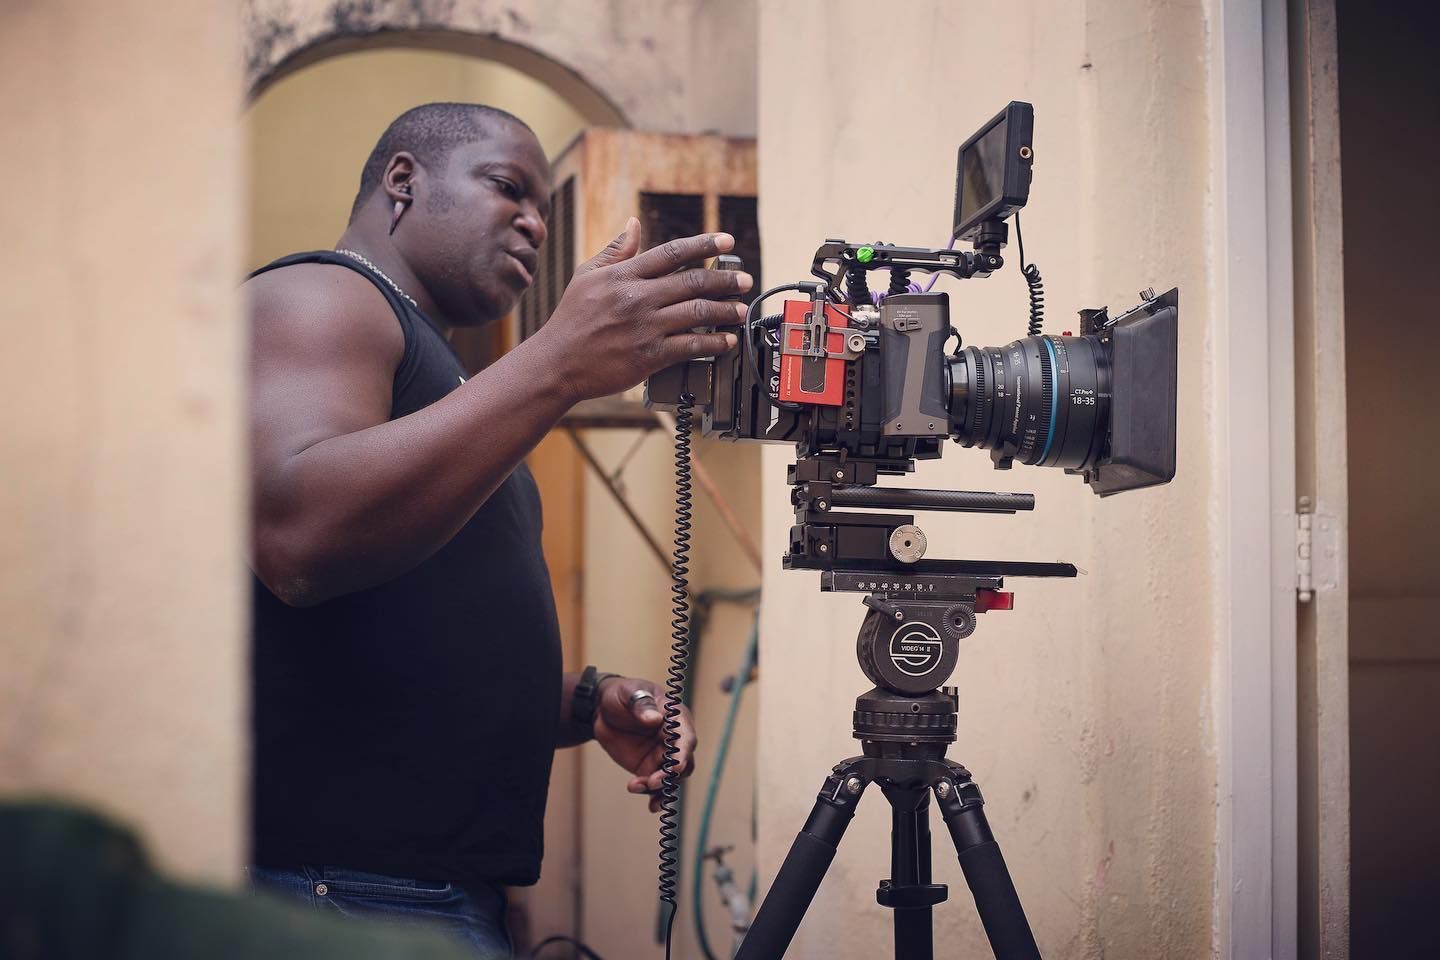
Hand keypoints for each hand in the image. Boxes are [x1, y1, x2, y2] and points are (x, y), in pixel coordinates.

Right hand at [534, 218, 751, 402]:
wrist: (557, 362)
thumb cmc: (571, 320)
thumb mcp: (587, 276)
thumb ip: (615, 250)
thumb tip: (633, 224)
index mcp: (624, 275)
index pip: (673, 252)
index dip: (704, 244)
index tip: (727, 241)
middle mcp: (637, 298)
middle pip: (693, 282)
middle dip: (725, 280)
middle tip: (745, 281)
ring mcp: (645, 327)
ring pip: (697, 312)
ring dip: (725, 311)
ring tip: (741, 310)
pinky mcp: (649, 356)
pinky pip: (690, 345)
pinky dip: (713, 343)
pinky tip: (726, 341)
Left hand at [592, 676, 696, 813]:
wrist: (603, 709)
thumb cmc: (622, 695)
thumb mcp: (628, 693)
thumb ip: (641, 704)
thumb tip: (654, 719)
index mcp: (675, 717)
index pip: (686, 737)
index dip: (683, 753)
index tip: (676, 766)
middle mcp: (674, 739)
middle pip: (683, 762)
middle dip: (670, 775)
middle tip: (653, 781)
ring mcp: (662, 755)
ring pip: (671, 778)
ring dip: (658, 788)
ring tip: (635, 786)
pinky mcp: (649, 768)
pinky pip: (656, 786)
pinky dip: (656, 797)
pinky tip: (651, 806)